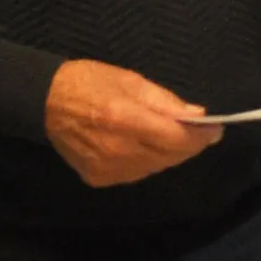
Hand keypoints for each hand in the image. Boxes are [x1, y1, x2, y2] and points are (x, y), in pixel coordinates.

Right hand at [43, 57, 218, 186]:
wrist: (44, 102)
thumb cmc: (89, 82)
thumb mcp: (130, 80)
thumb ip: (165, 102)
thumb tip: (198, 117)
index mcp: (123, 119)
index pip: (176, 139)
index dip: (200, 136)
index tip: (216, 128)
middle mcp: (117, 150)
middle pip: (170, 157)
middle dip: (187, 144)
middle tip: (195, 129)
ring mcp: (107, 169)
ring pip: (156, 168)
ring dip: (168, 153)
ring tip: (164, 134)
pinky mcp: (99, 179)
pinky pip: (137, 173)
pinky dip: (147, 161)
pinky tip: (141, 145)